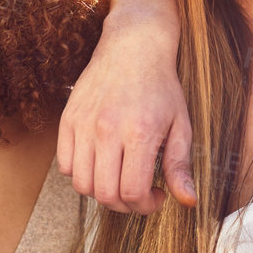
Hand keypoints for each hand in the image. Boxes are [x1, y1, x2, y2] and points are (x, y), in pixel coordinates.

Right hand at [59, 10, 194, 214]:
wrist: (134, 46)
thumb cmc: (161, 87)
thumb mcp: (181, 124)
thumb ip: (180, 165)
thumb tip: (188, 201)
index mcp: (140, 133)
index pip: (132, 192)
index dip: (145, 206)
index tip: (156, 195)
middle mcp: (108, 130)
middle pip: (105, 194)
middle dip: (125, 205)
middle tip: (139, 192)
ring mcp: (83, 124)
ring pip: (81, 184)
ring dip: (101, 192)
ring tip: (119, 178)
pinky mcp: (68, 119)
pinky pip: (65, 165)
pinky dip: (80, 173)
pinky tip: (100, 163)